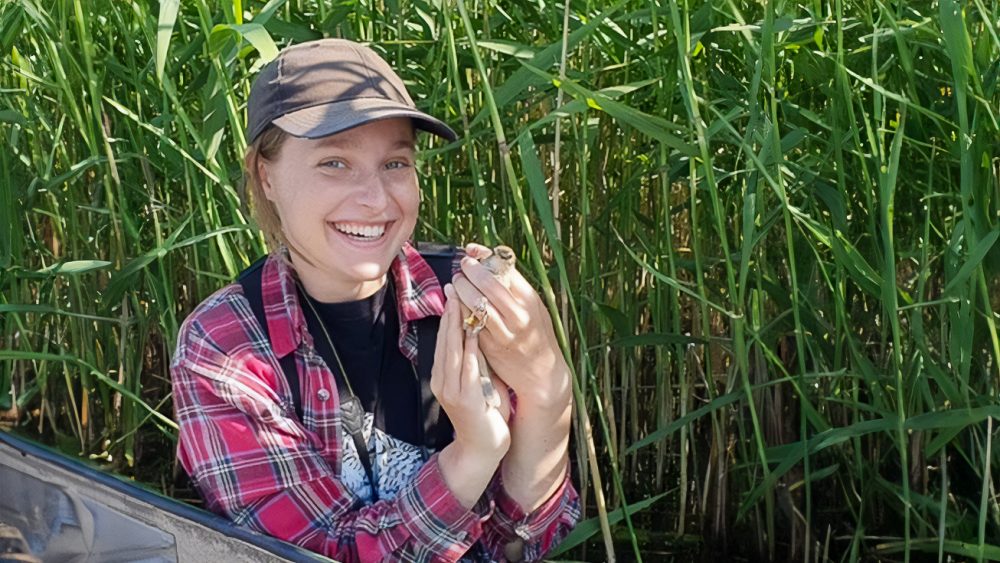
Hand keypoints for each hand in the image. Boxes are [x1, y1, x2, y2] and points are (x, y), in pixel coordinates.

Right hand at [431, 283, 510, 457]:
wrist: (481, 450)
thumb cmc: (484, 415)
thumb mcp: (478, 382)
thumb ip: (476, 361)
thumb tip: (482, 334)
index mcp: (444, 375)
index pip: (445, 339)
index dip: (449, 315)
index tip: (454, 292)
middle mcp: (443, 380)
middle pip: (445, 340)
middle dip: (450, 313)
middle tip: (455, 287)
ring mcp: (452, 390)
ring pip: (453, 350)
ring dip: (457, 325)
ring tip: (461, 302)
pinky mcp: (465, 398)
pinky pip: (467, 367)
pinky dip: (470, 348)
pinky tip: (473, 332)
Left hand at [452, 243, 570, 409]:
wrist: (542, 372)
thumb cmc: (535, 334)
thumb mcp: (532, 306)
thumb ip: (513, 287)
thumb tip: (488, 261)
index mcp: (530, 299)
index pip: (505, 268)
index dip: (484, 256)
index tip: (471, 250)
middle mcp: (519, 314)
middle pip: (489, 284)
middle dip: (470, 272)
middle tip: (461, 268)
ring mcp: (505, 331)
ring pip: (477, 304)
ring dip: (462, 291)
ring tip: (456, 284)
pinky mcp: (492, 346)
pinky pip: (472, 324)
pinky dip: (461, 312)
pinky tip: (455, 305)